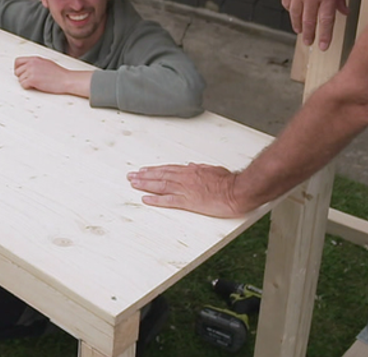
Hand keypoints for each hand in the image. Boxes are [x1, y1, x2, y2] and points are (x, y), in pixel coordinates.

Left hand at [13, 56, 89, 97]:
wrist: (66, 79)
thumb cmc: (59, 73)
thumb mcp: (45, 63)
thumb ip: (35, 63)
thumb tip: (28, 67)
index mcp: (34, 58)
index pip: (17, 61)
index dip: (17, 68)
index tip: (21, 73)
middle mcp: (31, 63)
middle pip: (17, 71)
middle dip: (22, 77)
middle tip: (29, 80)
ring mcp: (31, 71)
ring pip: (20, 79)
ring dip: (26, 83)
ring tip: (36, 83)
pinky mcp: (32, 79)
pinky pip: (23, 85)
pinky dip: (28, 87)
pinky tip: (36, 86)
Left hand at [127, 163, 247, 217]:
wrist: (236, 191)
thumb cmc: (228, 181)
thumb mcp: (213, 169)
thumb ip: (200, 168)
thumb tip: (191, 165)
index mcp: (191, 170)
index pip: (168, 169)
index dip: (154, 170)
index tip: (144, 170)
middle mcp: (184, 178)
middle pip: (160, 175)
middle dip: (144, 176)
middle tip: (131, 176)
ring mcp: (185, 189)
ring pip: (160, 185)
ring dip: (145, 184)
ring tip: (133, 184)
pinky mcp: (188, 202)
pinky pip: (168, 200)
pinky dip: (155, 199)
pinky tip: (145, 199)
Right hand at [281, 0, 347, 50]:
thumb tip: (344, 11)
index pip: (326, 20)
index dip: (325, 35)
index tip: (323, 46)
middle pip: (309, 21)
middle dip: (310, 35)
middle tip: (309, 43)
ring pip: (296, 15)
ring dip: (298, 26)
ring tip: (301, 32)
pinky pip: (287, 4)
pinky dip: (290, 11)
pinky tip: (293, 14)